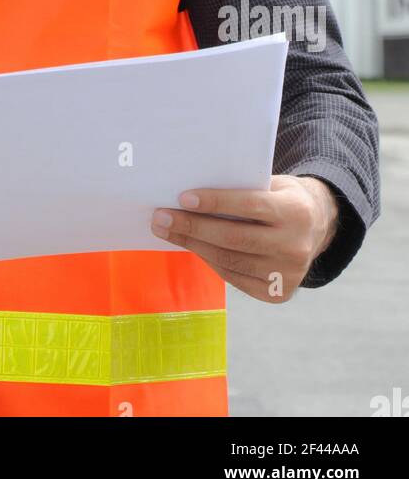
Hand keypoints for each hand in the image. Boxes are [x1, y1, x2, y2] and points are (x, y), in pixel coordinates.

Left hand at [150, 174, 339, 302]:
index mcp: (295, 211)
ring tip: (167, 231)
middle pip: (234, 237)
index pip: (250, 205)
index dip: (216, 201)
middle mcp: (295, 246)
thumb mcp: (272, 185)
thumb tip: (191, 196)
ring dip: (193, 245)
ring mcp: (287, 274)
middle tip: (160, 217)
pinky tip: (192, 246)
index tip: (183, 197)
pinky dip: (210, 260)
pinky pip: (234, 277)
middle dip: (192, 227)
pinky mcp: (278, 293)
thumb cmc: (281, 198)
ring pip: (230, 260)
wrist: (318, 227)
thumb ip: (242, 190)